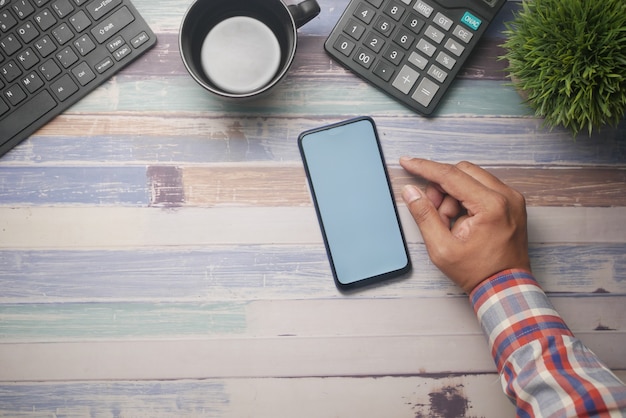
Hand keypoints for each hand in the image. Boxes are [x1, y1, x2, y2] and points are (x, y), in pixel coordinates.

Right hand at [400, 158, 530, 292]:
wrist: (505, 289)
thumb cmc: (479, 272)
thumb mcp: (442, 248)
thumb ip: (424, 216)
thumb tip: (410, 192)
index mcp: (491, 205)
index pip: (451, 175)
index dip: (425, 168)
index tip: (408, 162)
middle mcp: (506, 196)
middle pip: (462, 172)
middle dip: (441, 188)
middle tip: (433, 211)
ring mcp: (512, 199)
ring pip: (472, 178)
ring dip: (453, 195)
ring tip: (450, 223)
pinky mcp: (512, 204)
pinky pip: (482, 188)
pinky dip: (466, 199)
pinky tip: (462, 221)